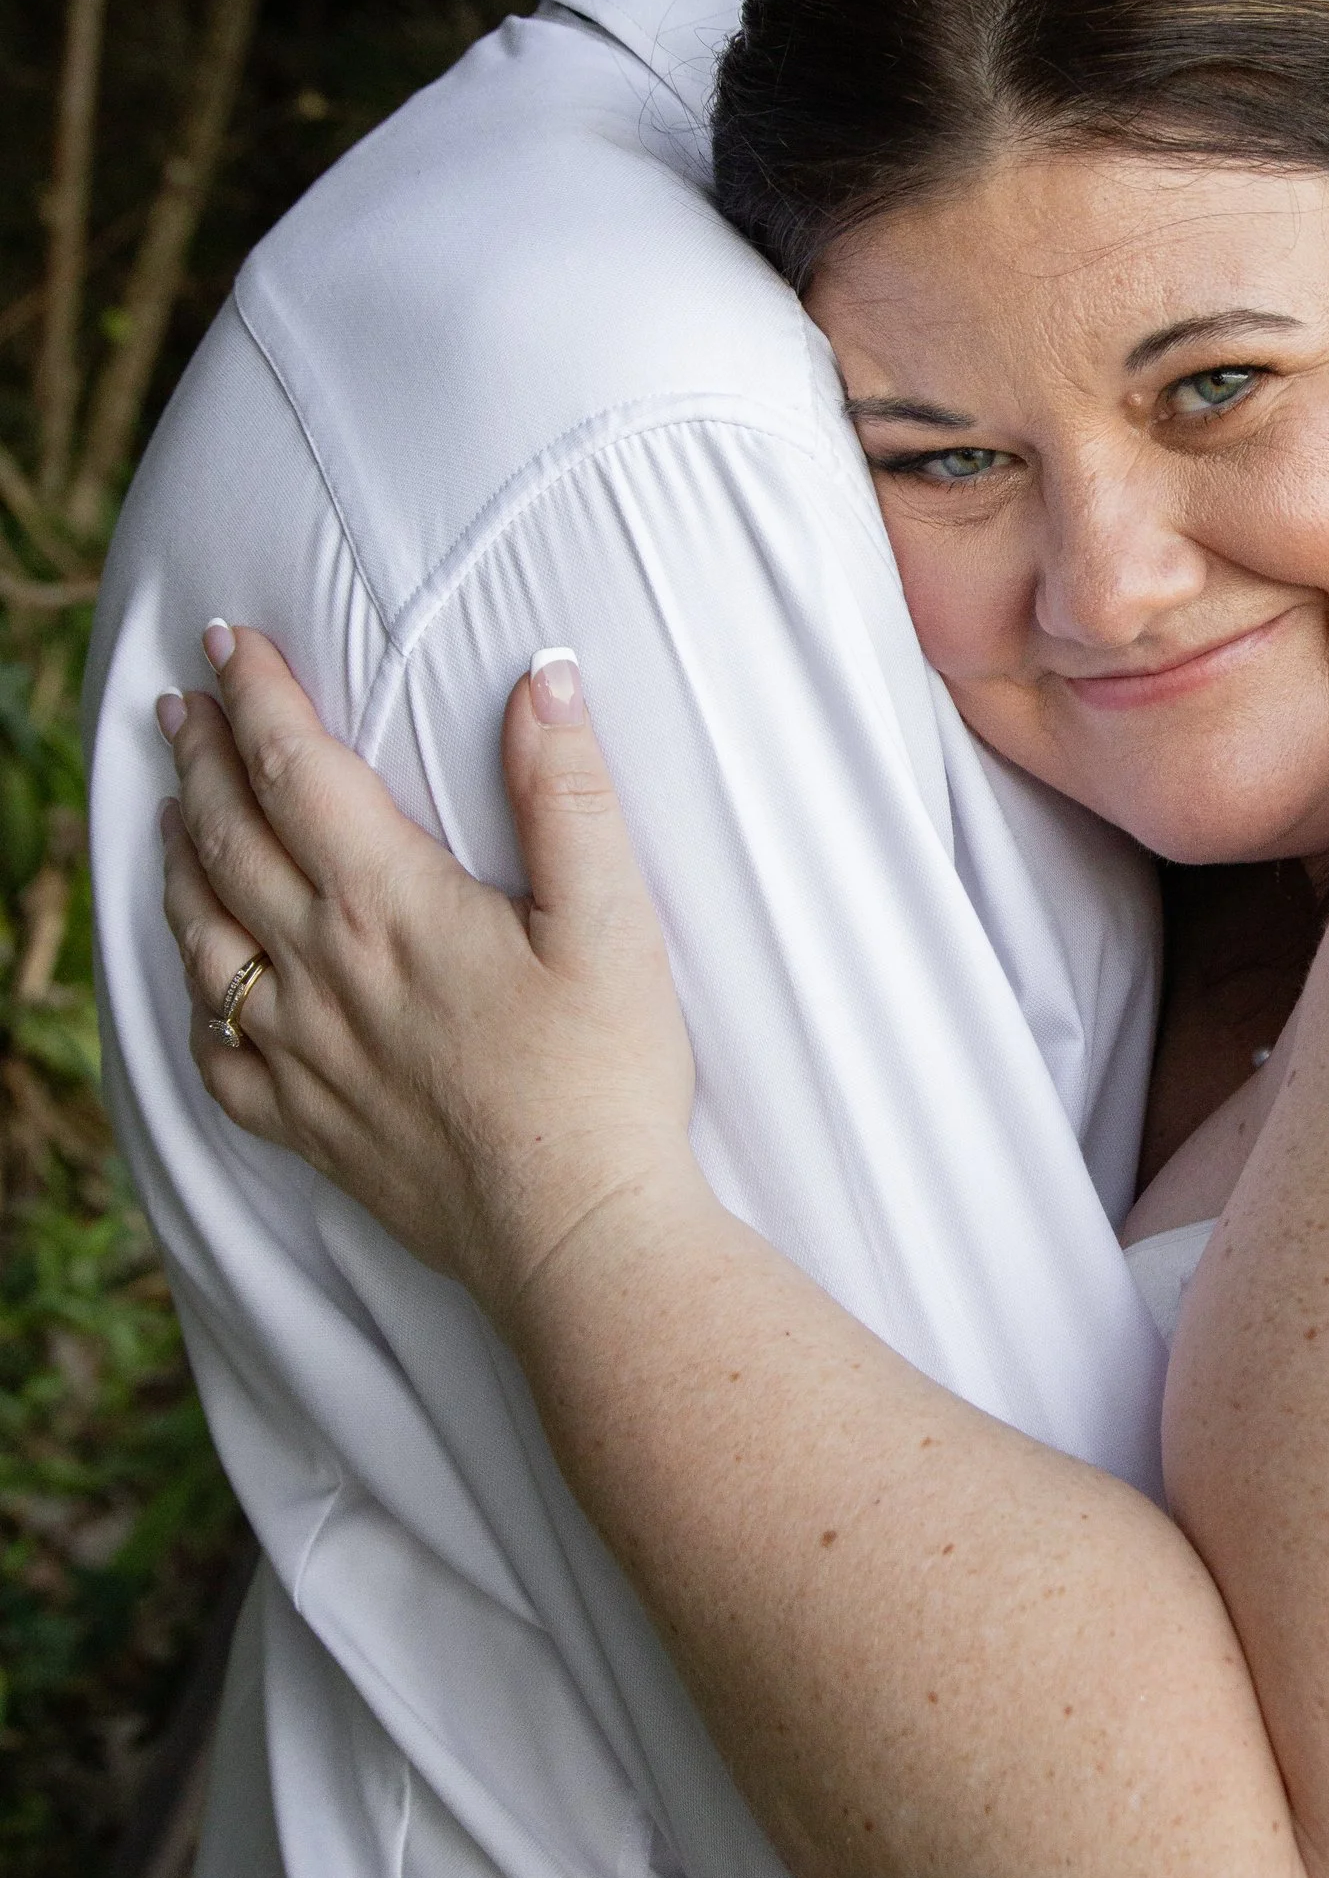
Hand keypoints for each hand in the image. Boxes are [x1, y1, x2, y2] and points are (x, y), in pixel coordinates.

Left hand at [159, 627, 699, 1328]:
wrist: (574, 1235)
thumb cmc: (604, 1078)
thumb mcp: (610, 922)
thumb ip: (567, 794)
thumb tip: (545, 676)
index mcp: (388, 905)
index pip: (298, 772)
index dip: (257, 697)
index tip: (227, 642)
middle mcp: (322, 970)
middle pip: (231, 840)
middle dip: (203, 760)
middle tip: (183, 705)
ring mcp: (303, 1053)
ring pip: (203, 936)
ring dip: (180, 860)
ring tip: (171, 813)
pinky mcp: (307, 1125)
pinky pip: (216, 1055)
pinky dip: (196, 1002)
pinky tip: (203, 985)